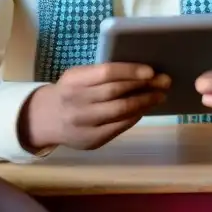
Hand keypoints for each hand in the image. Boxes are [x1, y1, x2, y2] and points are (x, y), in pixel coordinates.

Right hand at [19, 63, 169, 151]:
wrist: (46, 119)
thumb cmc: (69, 91)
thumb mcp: (77, 76)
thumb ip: (99, 75)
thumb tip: (138, 71)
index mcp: (74, 80)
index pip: (106, 73)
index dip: (130, 71)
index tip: (151, 71)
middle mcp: (77, 101)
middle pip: (116, 92)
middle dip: (144, 86)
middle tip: (164, 81)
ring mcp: (84, 123)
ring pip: (120, 111)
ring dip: (144, 102)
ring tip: (159, 96)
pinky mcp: (91, 140)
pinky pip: (119, 126)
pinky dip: (134, 116)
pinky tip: (143, 109)